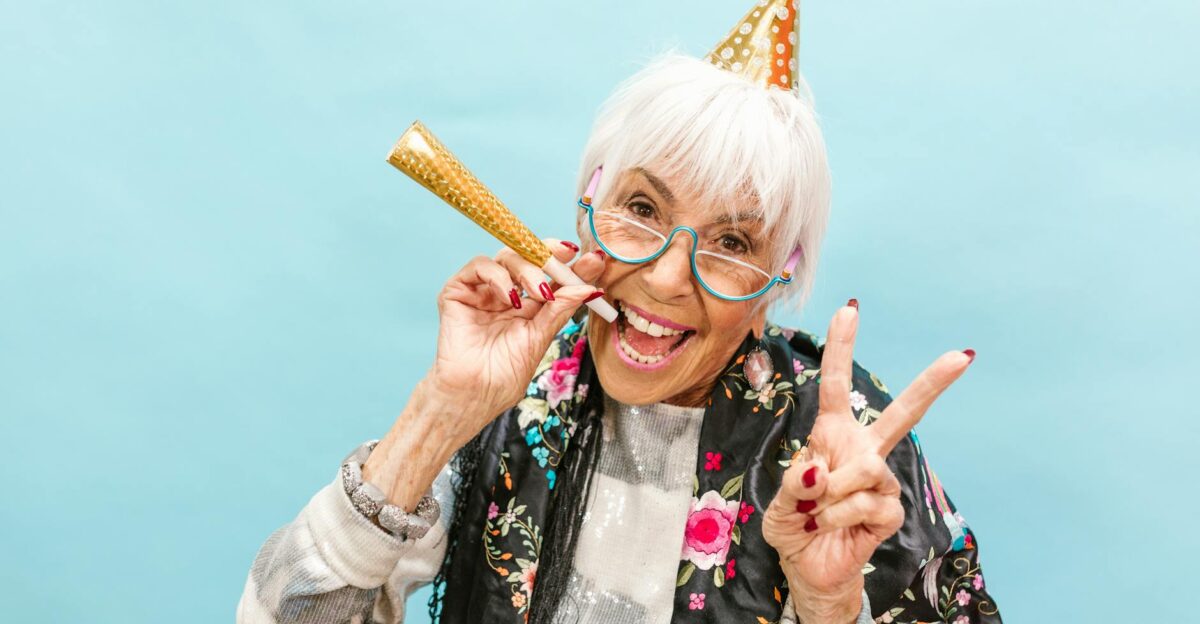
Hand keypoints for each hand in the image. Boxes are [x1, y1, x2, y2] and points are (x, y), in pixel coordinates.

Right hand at [424, 238, 605, 446]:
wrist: (475, 393)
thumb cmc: (505, 374)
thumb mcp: (540, 337)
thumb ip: (560, 309)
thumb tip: (590, 288)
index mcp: (529, 305)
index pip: (551, 275)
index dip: (571, 264)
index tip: (594, 259)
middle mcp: (506, 293)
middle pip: (530, 257)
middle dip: (552, 254)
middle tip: (568, 258)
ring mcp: (483, 290)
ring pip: (507, 256)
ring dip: (529, 270)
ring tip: (539, 293)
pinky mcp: (458, 290)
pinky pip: (479, 266)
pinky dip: (498, 276)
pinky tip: (509, 297)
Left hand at [761, 300, 972, 621]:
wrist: (806, 566)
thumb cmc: (793, 524)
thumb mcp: (778, 501)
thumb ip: (794, 482)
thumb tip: (820, 469)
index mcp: (831, 435)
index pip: (836, 386)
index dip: (841, 347)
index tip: (849, 309)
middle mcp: (862, 451)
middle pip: (903, 414)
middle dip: (932, 384)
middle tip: (962, 356)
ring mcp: (880, 481)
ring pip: (863, 470)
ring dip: (828, 495)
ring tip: (815, 513)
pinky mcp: (890, 511)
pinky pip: (867, 503)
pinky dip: (840, 516)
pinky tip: (833, 525)